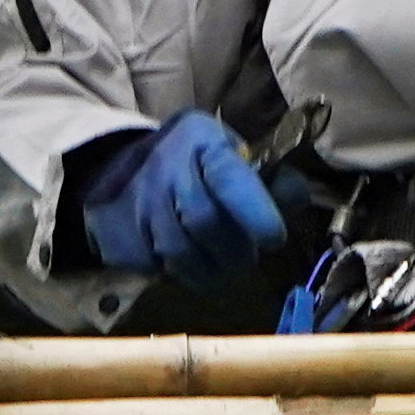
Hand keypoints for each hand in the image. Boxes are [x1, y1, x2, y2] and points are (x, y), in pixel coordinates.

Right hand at [86, 110, 287, 279]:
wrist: (119, 172)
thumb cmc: (194, 165)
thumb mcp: (231, 155)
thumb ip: (268, 178)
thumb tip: (295, 199)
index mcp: (201, 139)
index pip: (227, 176)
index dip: (254, 210)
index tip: (273, 238)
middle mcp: (166, 166)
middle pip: (206, 222)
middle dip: (236, 249)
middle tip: (248, 255)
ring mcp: (140, 202)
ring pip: (183, 253)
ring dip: (213, 270)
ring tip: (225, 265)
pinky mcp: (124, 235)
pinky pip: (161, 268)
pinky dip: (185, 275)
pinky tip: (193, 264)